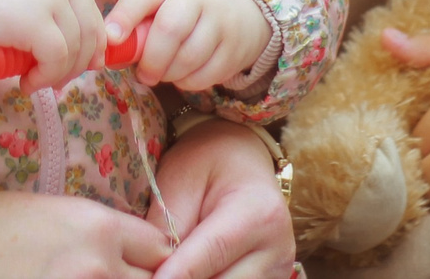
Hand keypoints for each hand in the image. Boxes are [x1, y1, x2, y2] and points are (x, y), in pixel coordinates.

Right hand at [0, 0, 102, 92]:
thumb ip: (35, 2)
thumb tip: (59, 41)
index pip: (85, 5)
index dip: (89, 38)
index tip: (79, 62)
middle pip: (89, 27)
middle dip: (79, 60)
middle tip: (58, 80)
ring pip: (76, 46)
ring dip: (60, 72)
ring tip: (35, 82)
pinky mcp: (36, 23)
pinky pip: (56, 59)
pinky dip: (46, 77)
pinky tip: (27, 83)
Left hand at [105, 0, 271, 91]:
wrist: (241, 11)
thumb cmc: (185, 6)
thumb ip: (135, 19)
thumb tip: (110, 53)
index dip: (125, 16)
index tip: (111, 41)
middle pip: (170, 28)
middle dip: (150, 59)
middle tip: (142, 74)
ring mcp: (222, 20)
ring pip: (188, 57)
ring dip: (168, 74)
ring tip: (162, 73)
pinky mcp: (234, 49)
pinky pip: (204, 76)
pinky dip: (186, 82)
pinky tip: (182, 75)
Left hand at [153, 117, 295, 278]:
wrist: (244, 160)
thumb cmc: (209, 162)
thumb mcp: (181, 176)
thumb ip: (169, 222)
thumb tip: (155, 268)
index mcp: (259, 214)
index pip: (211, 254)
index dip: (176, 274)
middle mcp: (277, 250)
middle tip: (151, 272)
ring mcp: (278, 272)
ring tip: (168, 267)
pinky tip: (189, 271)